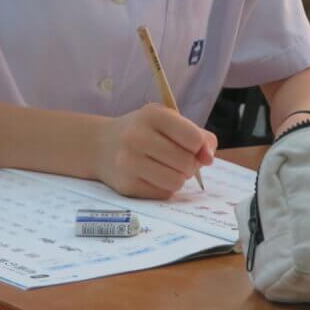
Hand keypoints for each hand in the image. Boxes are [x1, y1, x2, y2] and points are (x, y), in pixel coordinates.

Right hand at [96, 104, 216, 198]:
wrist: (100, 145)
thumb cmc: (143, 131)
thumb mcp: (168, 121)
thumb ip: (197, 135)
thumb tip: (209, 158)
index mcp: (152, 115)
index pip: (194, 138)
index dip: (199, 146)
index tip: (193, 146)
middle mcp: (137, 137)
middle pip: (187, 162)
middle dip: (190, 164)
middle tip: (179, 159)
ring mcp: (129, 162)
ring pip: (176, 181)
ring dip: (179, 177)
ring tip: (168, 168)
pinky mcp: (126, 185)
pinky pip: (163, 193)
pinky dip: (165, 187)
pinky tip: (154, 176)